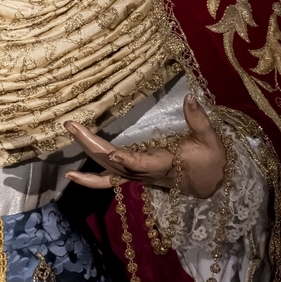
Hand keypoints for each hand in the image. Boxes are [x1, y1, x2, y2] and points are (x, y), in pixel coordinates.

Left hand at [65, 93, 226, 198]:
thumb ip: (198, 119)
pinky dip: (90, 178)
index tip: (114, 154)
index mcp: (165, 164)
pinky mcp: (134, 176)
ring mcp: (138, 176)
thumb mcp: (210, 139)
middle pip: (115, 164)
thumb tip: (190, 96)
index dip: (129, 160)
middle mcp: (146, 172)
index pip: (143, 164)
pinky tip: (72, 174)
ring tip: (70, 132)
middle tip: (72, 126)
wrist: (210, 185)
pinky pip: (109, 179)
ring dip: (87, 152)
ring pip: (108, 170)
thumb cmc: (210, 160)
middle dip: (92, 145)